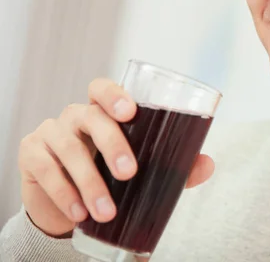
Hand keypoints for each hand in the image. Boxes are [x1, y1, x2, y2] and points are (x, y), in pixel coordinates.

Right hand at [18, 78, 214, 236]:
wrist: (69, 202)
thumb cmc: (110, 173)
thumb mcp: (142, 167)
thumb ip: (174, 165)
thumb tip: (207, 164)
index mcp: (103, 111)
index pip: (102, 88)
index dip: (114, 95)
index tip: (130, 112)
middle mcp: (76, 115)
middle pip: (91, 117)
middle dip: (112, 144)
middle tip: (129, 172)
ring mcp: (51, 131)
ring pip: (69, 148)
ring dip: (89, 181)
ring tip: (106, 210)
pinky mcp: (31, 153)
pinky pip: (46, 170)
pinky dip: (64, 193)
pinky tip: (78, 212)